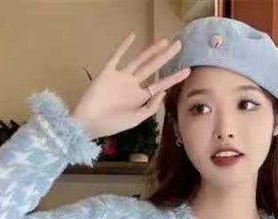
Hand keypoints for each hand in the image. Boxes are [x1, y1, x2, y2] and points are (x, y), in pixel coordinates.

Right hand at [71, 31, 190, 138]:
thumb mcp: (136, 119)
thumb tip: (164, 91)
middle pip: (153, 67)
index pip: (160, 84)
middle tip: (179, 44)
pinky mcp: (108, 71)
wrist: (89, 123)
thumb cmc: (112, 124)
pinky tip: (133, 35)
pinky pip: (117, 56)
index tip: (188, 70)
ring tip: (165, 41)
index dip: (174, 77)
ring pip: (139, 60)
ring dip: (152, 50)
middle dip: (166, 56)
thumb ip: (151, 106)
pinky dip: (124, 45)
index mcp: (139, 97)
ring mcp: (121, 77)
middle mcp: (132, 85)